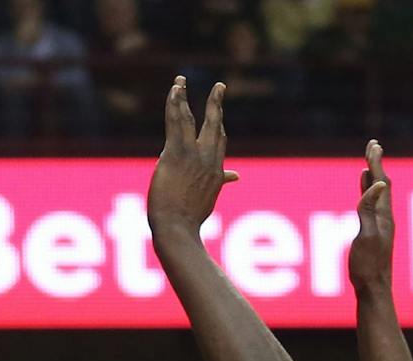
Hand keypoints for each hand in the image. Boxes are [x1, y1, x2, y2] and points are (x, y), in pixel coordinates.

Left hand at [148, 77, 236, 238]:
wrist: (178, 228)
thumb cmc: (189, 220)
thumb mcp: (208, 200)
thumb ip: (220, 183)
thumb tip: (236, 176)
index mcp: (216, 171)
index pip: (220, 143)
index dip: (220, 127)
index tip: (219, 116)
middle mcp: (208, 159)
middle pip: (215, 125)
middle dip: (216, 104)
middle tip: (219, 87)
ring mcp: (193, 155)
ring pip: (190, 119)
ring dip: (184, 97)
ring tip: (180, 80)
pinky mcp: (176, 153)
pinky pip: (175, 122)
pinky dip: (175, 104)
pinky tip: (175, 90)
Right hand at [348, 139, 393, 291]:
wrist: (373, 290)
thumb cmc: (367, 266)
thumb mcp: (366, 236)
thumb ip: (369, 209)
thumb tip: (380, 184)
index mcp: (383, 216)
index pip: (382, 182)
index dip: (376, 163)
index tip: (373, 145)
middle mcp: (384, 218)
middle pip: (383, 184)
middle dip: (377, 164)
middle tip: (373, 146)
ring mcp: (380, 226)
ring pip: (378, 194)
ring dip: (374, 176)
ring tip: (369, 163)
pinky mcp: (374, 234)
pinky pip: (372, 206)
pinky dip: (368, 193)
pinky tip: (366, 191)